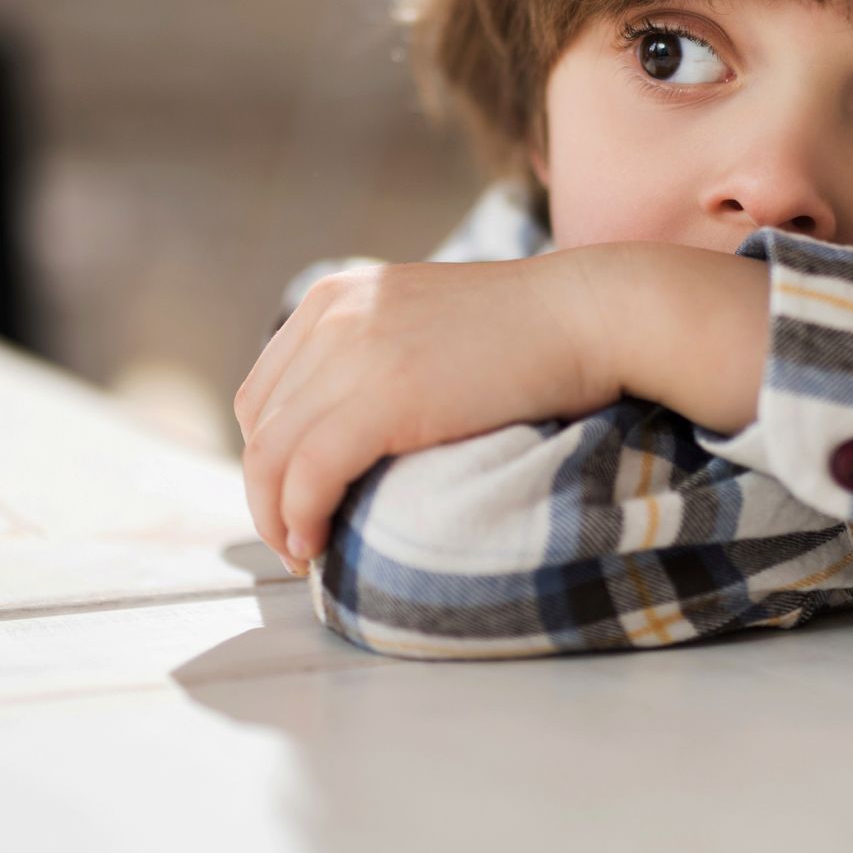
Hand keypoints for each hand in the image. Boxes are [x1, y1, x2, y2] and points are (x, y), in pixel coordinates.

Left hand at [235, 255, 614, 574]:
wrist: (590, 313)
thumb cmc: (528, 333)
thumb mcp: (423, 325)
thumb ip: (375, 357)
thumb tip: (346, 431)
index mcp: (336, 298)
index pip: (263, 393)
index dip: (268, 458)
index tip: (294, 502)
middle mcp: (334, 317)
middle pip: (261, 427)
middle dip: (267, 494)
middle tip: (297, 542)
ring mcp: (356, 351)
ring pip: (272, 455)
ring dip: (277, 516)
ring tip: (305, 554)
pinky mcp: (384, 395)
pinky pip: (310, 471)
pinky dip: (300, 516)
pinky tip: (317, 544)